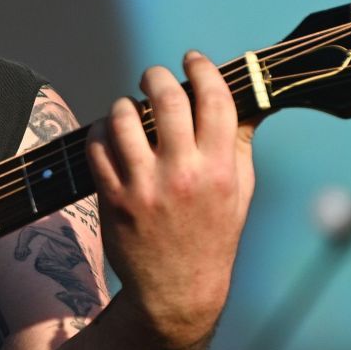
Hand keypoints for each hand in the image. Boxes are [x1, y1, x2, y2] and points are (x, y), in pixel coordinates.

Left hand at [85, 50, 255, 348]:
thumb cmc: (213, 232)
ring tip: (130, 111)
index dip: (202, 69)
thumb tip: (253, 97)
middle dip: (157, 76)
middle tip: (153, 77)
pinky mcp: (113, 198)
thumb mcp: (239, 189)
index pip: (214, 99)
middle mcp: (183, 174)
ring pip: (124, 117)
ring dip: (125, 105)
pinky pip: (98, 145)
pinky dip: (102, 132)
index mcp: (220, 170)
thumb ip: (239, 141)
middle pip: (166, 99)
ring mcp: (144, 186)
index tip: (192, 60)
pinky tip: (111, 135)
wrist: (177, 289)